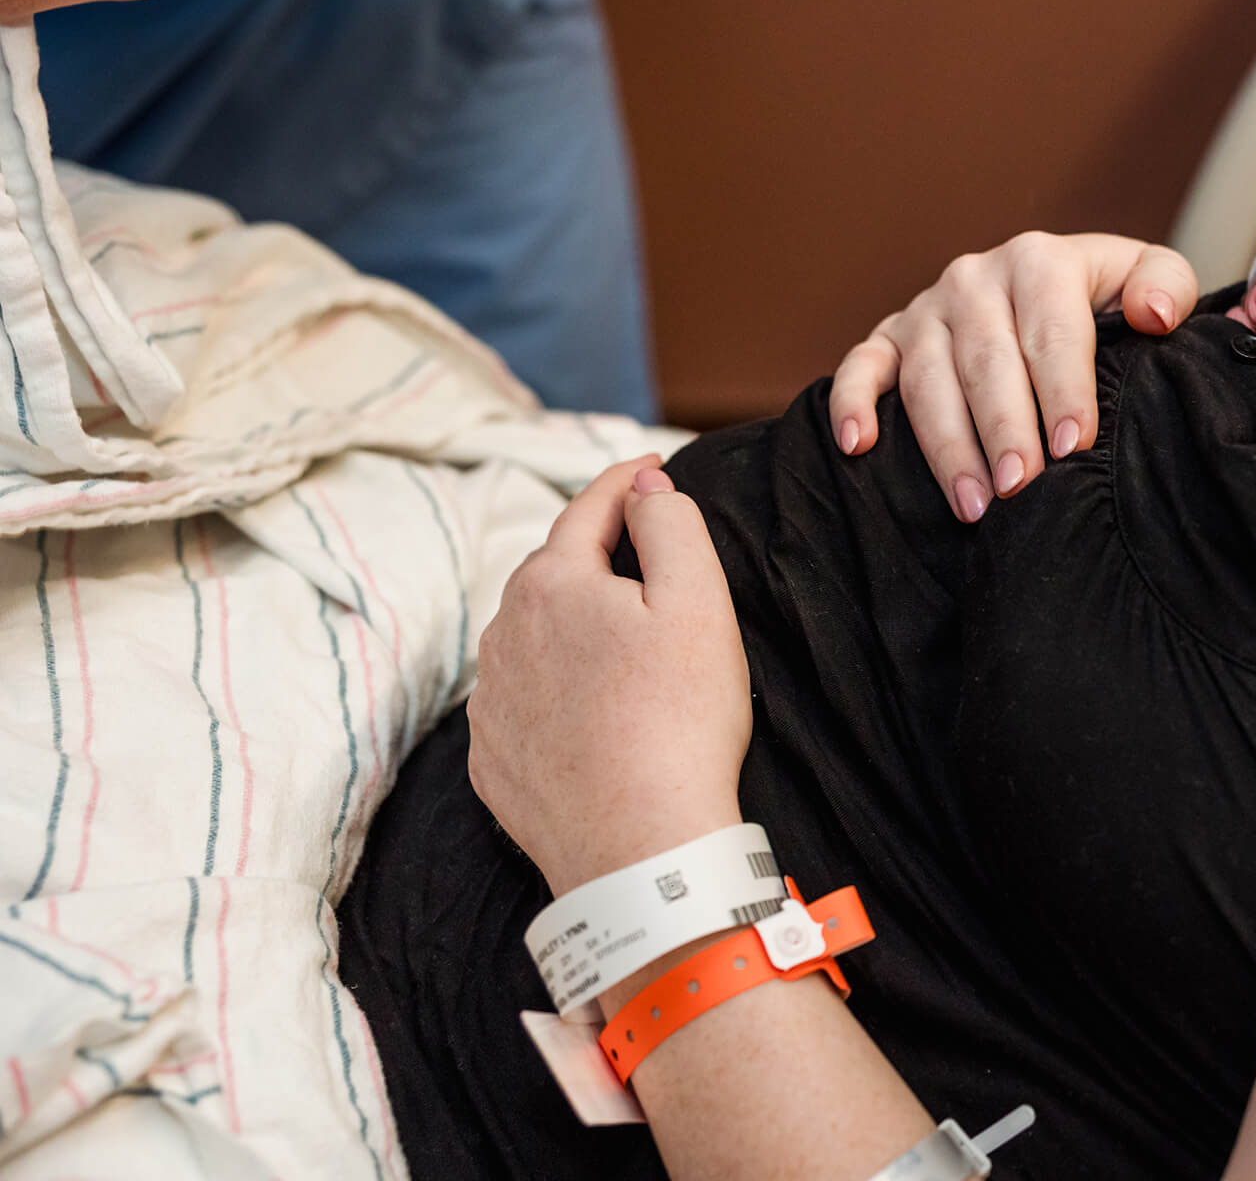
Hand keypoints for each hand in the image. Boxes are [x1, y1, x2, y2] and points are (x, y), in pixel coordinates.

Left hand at [467, 458, 750, 897]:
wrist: (639, 851)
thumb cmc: (679, 721)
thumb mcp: (699, 601)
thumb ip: (670, 524)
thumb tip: (644, 489)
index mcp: (551, 584)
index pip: (590, 509)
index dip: (627, 482)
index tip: (653, 469)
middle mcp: (503, 635)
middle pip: (555, 571)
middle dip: (598, 553)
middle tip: (649, 551)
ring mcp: (492, 703)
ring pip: (533, 636)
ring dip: (573, 621)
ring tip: (625, 636)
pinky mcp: (494, 760)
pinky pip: (525, 700)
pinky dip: (556, 685)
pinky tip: (595, 704)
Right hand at [826, 231, 1198, 520]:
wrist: (1054, 291)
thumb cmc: (1107, 300)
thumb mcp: (1150, 276)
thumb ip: (1165, 287)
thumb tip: (1153, 317)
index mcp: (1040, 260)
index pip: (1051, 330)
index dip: (1063, 389)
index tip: (1073, 445)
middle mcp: (975, 279)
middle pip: (986, 361)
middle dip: (1003, 428)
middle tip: (1020, 486)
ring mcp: (927, 310)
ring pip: (927, 377)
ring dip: (945, 443)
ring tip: (973, 504)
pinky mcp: (890, 338)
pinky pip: (861, 367)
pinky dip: (851, 401)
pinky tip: (856, 444)